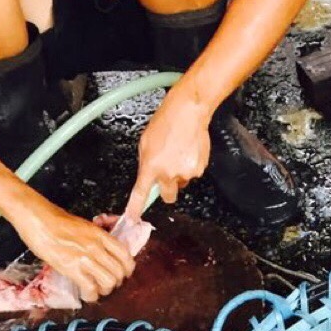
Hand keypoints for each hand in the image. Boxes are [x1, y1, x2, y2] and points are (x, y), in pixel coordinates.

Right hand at [13, 196, 134, 300]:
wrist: (37, 218)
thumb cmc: (55, 220)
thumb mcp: (83, 226)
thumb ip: (96, 239)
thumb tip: (102, 253)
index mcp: (100, 234)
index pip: (125, 255)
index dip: (126, 269)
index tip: (122, 274)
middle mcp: (96, 246)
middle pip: (119, 272)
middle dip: (116, 282)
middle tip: (107, 284)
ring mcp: (85, 257)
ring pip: (109, 282)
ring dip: (104, 290)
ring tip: (96, 289)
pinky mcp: (72, 268)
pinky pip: (91, 289)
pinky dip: (90, 295)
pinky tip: (86, 294)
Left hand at [126, 85, 212, 218]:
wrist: (189, 111)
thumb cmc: (166, 121)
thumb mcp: (145, 141)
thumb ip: (146, 163)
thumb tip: (148, 176)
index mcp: (151, 166)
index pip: (141, 193)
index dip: (135, 208)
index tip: (131, 219)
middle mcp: (168, 173)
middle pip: (168, 196)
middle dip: (167, 188)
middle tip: (167, 173)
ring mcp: (185, 173)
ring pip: (181, 183)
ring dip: (179, 173)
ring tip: (179, 152)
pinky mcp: (198, 170)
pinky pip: (192, 174)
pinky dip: (189, 165)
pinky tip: (187, 150)